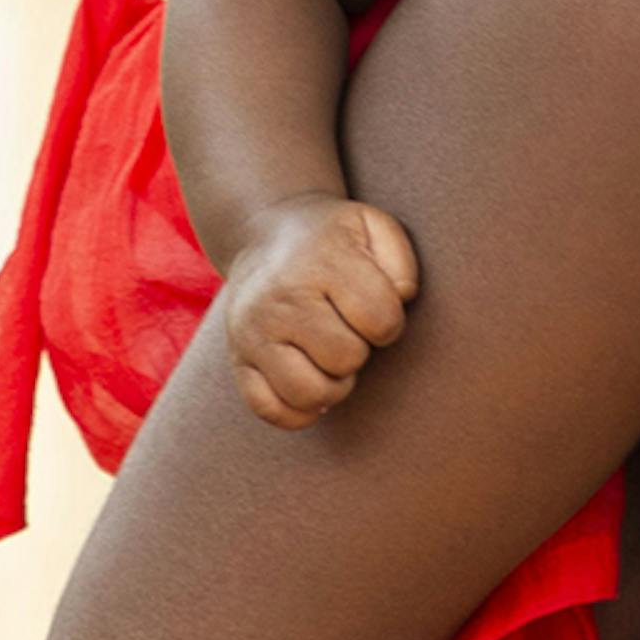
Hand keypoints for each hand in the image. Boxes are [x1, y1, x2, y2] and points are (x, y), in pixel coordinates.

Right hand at [222, 196, 420, 425]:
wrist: (264, 234)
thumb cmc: (334, 241)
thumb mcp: (374, 228)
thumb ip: (402, 263)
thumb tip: (400, 299)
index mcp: (323, 263)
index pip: (381, 321)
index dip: (390, 322)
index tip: (373, 309)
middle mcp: (282, 299)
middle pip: (345, 359)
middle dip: (359, 351)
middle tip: (348, 331)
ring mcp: (253, 332)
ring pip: (309, 393)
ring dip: (333, 386)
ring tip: (330, 360)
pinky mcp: (238, 360)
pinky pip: (270, 410)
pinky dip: (298, 411)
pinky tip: (310, 385)